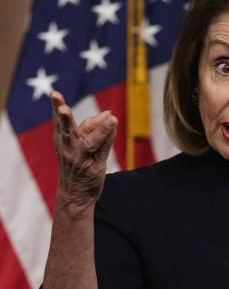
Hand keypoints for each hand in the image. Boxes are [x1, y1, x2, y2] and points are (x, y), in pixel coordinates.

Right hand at [51, 90, 117, 208]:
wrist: (76, 194)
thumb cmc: (77, 164)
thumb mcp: (78, 144)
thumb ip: (92, 128)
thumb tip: (108, 114)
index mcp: (61, 139)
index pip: (59, 120)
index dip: (56, 106)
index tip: (55, 93)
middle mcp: (68, 148)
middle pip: (66, 130)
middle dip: (64, 118)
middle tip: (62, 108)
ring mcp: (80, 158)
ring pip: (89, 140)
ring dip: (100, 129)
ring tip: (111, 119)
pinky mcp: (93, 166)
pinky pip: (103, 149)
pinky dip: (108, 136)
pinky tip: (113, 125)